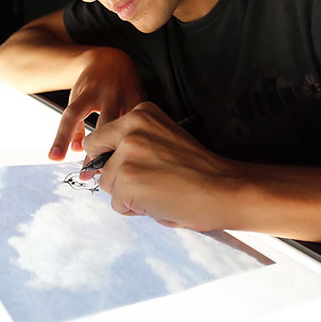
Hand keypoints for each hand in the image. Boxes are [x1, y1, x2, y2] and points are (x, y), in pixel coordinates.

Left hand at [49, 48, 145, 159]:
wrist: (111, 60)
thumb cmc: (92, 83)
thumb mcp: (77, 99)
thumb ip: (74, 126)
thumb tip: (74, 151)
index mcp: (88, 92)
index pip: (72, 115)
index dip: (63, 137)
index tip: (55, 157)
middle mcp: (109, 93)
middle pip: (103, 125)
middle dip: (97, 151)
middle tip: (90, 174)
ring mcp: (128, 95)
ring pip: (126, 126)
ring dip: (119, 149)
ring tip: (113, 169)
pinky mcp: (143, 99)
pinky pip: (141, 123)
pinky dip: (136, 138)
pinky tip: (133, 152)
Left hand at [82, 102, 241, 230]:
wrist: (224, 187)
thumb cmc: (199, 169)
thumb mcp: (163, 140)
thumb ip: (134, 143)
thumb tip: (96, 168)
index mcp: (140, 113)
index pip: (102, 137)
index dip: (112, 157)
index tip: (133, 166)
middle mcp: (130, 127)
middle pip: (96, 158)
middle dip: (113, 174)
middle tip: (145, 182)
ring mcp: (127, 153)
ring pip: (106, 184)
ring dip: (127, 194)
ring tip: (159, 191)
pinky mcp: (127, 180)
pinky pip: (117, 204)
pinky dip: (135, 209)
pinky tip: (160, 201)